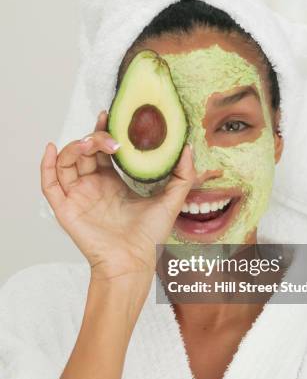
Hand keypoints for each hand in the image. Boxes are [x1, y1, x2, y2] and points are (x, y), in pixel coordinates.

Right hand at [40, 111, 194, 283]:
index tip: (110, 115)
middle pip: (84, 151)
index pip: (102, 149)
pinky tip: (52, 149)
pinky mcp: (66, 208)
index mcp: (112, 182)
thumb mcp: (171, 200)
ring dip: (74, 147)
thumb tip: (188, 147)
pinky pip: (49, 183)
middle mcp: (93, 186)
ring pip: (66, 161)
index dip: (104, 131)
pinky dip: (46, 164)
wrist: (134, 262)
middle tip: (110, 136)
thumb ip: (183, 174)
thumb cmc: (149, 237)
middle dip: (94, 137)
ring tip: (89, 143)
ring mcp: (78, 196)